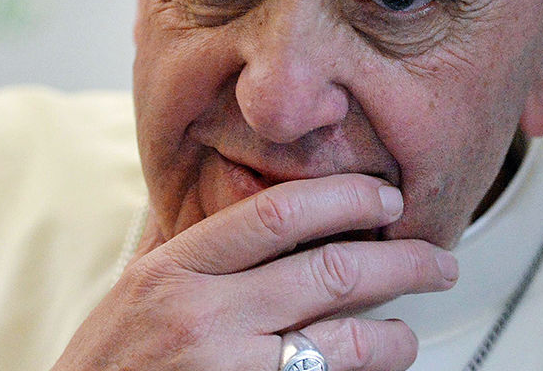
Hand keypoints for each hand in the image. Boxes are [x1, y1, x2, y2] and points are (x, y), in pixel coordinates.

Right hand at [52, 173, 458, 370]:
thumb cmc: (106, 363)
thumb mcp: (135, 286)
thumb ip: (184, 239)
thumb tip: (229, 188)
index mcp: (176, 270)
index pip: (279, 214)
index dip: (346, 199)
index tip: (385, 200)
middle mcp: (203, 317)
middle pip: (330, 274)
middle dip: (402, 263)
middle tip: (436, 259)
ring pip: (343, 346)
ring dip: (394, 338)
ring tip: (408, 333)